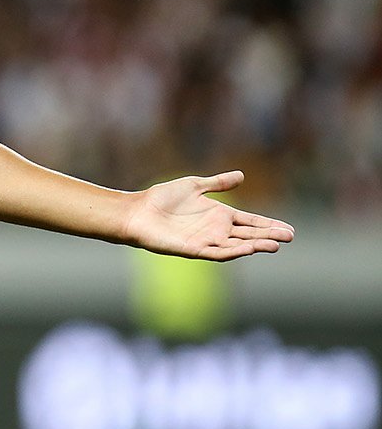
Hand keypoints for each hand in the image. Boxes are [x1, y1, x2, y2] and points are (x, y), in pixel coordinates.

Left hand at [123, 171, 293, 260]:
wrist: (139, 211)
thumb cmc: (162, 198)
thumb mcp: (194, 185)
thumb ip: (217, 183)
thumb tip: (242, 175)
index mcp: (220, 215)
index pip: (251, 221)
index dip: (269, 225)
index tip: (290, 228)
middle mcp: (217, 230)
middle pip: (249, 234)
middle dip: (269, 235)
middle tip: (291, 236)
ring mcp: (207, 241)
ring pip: (238, 245)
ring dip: (256, 245)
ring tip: (275, 244)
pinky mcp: (194, 250)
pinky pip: (218, 253)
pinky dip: (233, 251)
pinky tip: (248, 248)